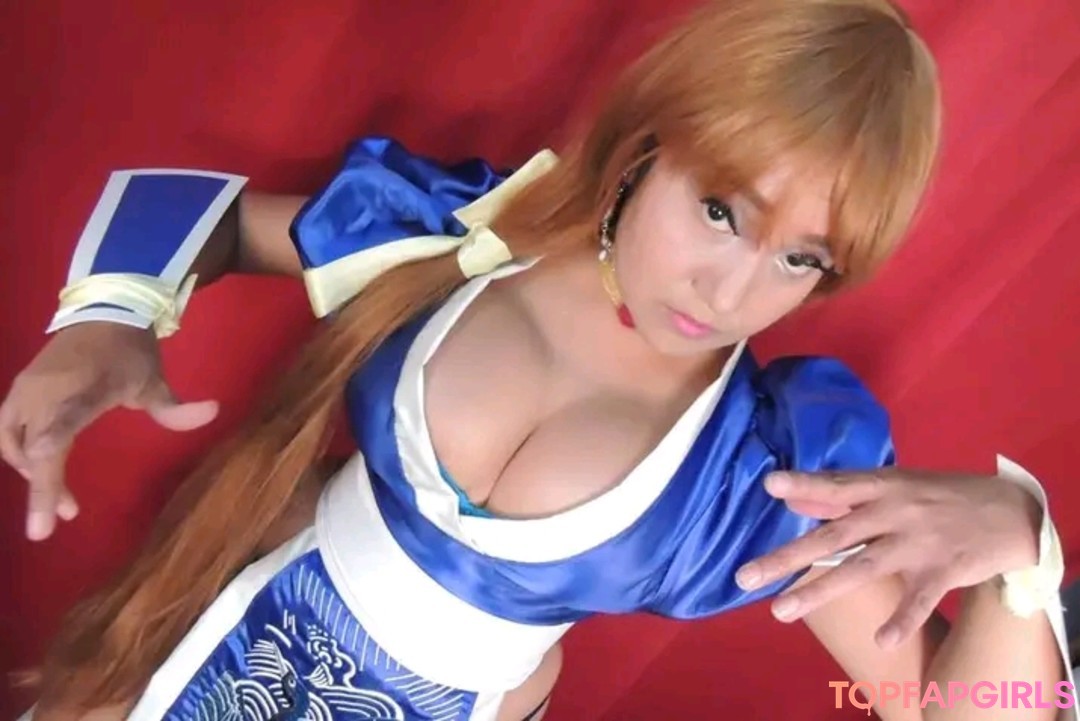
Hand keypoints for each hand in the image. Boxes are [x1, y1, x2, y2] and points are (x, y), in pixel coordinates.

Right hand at [0, 322, 218, 540]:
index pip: (66, 420)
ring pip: (13, 443)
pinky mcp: (18, 390)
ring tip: (61, 504)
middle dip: (42, 487)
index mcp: (87, 388)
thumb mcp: (155, 381)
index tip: (43, 465)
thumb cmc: (130, 352)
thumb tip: (215, 410)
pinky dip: (22, 456)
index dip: (52, 444)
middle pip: (34, 444)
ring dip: (33, 475)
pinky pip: (8, 432)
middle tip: (53, 524)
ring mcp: (28, 389)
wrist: (103, 312)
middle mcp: (49, 390)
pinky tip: (44, 474)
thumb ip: (176, 408)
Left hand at [734, 467, 1042, 648]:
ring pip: (863, 568)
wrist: (1011, 512)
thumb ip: (846, 496)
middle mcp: (895, 512)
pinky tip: (881, 641)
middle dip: (788, 557)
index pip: (837, 484)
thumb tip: (795, 500)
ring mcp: (919, 542)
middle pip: (835, 536)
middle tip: (745, 577)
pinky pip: (919, 600)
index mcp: (883, 487)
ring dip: (820, 590)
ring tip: (781, 610)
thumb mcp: (897, 486)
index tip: (769, 484)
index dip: (805, 484)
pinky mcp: (945, 570)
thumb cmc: (942, 497)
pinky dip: (902, 620)